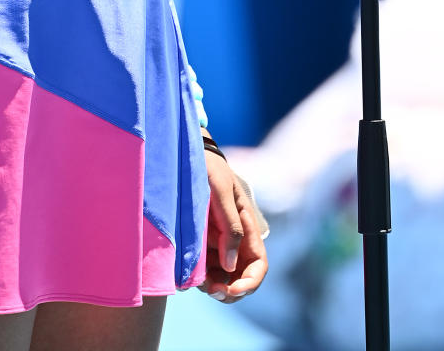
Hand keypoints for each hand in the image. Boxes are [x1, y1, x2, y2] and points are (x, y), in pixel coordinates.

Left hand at [201, 153, 268, 303]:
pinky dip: (200, 277)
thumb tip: (231, 266)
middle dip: (229, 290)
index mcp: (246, 228)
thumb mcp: (220, 191)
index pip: (258, 264)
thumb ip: (230, 226)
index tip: (232, 289)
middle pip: (241, 278)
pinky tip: (189, 274)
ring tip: (197, 281)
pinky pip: (205, 269)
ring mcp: (217, 243)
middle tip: (210, 290)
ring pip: (222, 278)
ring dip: (213, 286)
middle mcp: (235, 240)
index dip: (250, 282)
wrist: (185, 154)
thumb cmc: (208, 167)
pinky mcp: (201, 243)